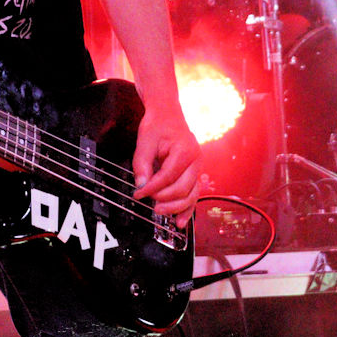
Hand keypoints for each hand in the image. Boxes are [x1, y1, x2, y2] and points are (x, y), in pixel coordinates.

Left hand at [131, 99, 203, 227]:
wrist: (168, 115)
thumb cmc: (158, 125)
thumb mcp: (145, 141)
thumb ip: (141, 164)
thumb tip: (141, 185)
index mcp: (185, 150)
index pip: (168, 177)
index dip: (152, 188)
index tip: (138, 193)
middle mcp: (196, 161)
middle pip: (182, 189)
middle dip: (163, 198)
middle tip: (147, 201)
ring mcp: (198, 168)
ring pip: (190, 195)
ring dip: (175, 207)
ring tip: (159, 212)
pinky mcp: (195, 174)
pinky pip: (193, 195)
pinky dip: (187, 209)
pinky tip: (180, 221)